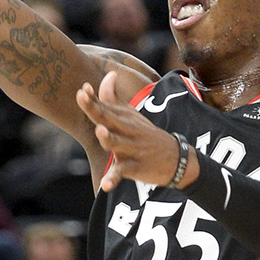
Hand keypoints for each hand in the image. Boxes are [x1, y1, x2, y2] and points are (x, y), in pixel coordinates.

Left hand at [76, 71, 191, 193]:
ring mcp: (132, 149)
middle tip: (82, 97)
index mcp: (123, 119)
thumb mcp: (132, 116)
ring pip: (117, 143)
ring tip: (101, 132)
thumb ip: (114, 98)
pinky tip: (106, 184)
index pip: (105, 105)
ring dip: (108, 138)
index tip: (83, 89)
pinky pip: (123, 172)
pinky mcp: (136, 167)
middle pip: (108, 118)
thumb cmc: (147, 136)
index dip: (93, 98)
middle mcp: (127, 131)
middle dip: (95, 108)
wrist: (177, 159)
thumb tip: (109, 74)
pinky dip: (114, 178)